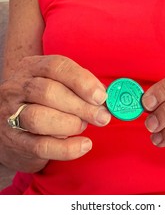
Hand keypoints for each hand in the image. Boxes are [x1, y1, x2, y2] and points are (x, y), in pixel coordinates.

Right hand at [0, 55, 110, 172]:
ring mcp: (10, 115)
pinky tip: (84, 145)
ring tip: (83, 126)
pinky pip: (41, 146)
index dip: (82, 81)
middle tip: (102, 116)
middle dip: (81, 106)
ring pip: (39, 118)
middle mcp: (17, 88)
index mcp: (32, 68)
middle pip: (48, 92)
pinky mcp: (14, 141)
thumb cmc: (43, 101)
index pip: (56, 67)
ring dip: (70, 124)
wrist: (10, 126)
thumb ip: (79, 86)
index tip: (101, 96)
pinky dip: (67, 148)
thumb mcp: (57, 84)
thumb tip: (104, 97)